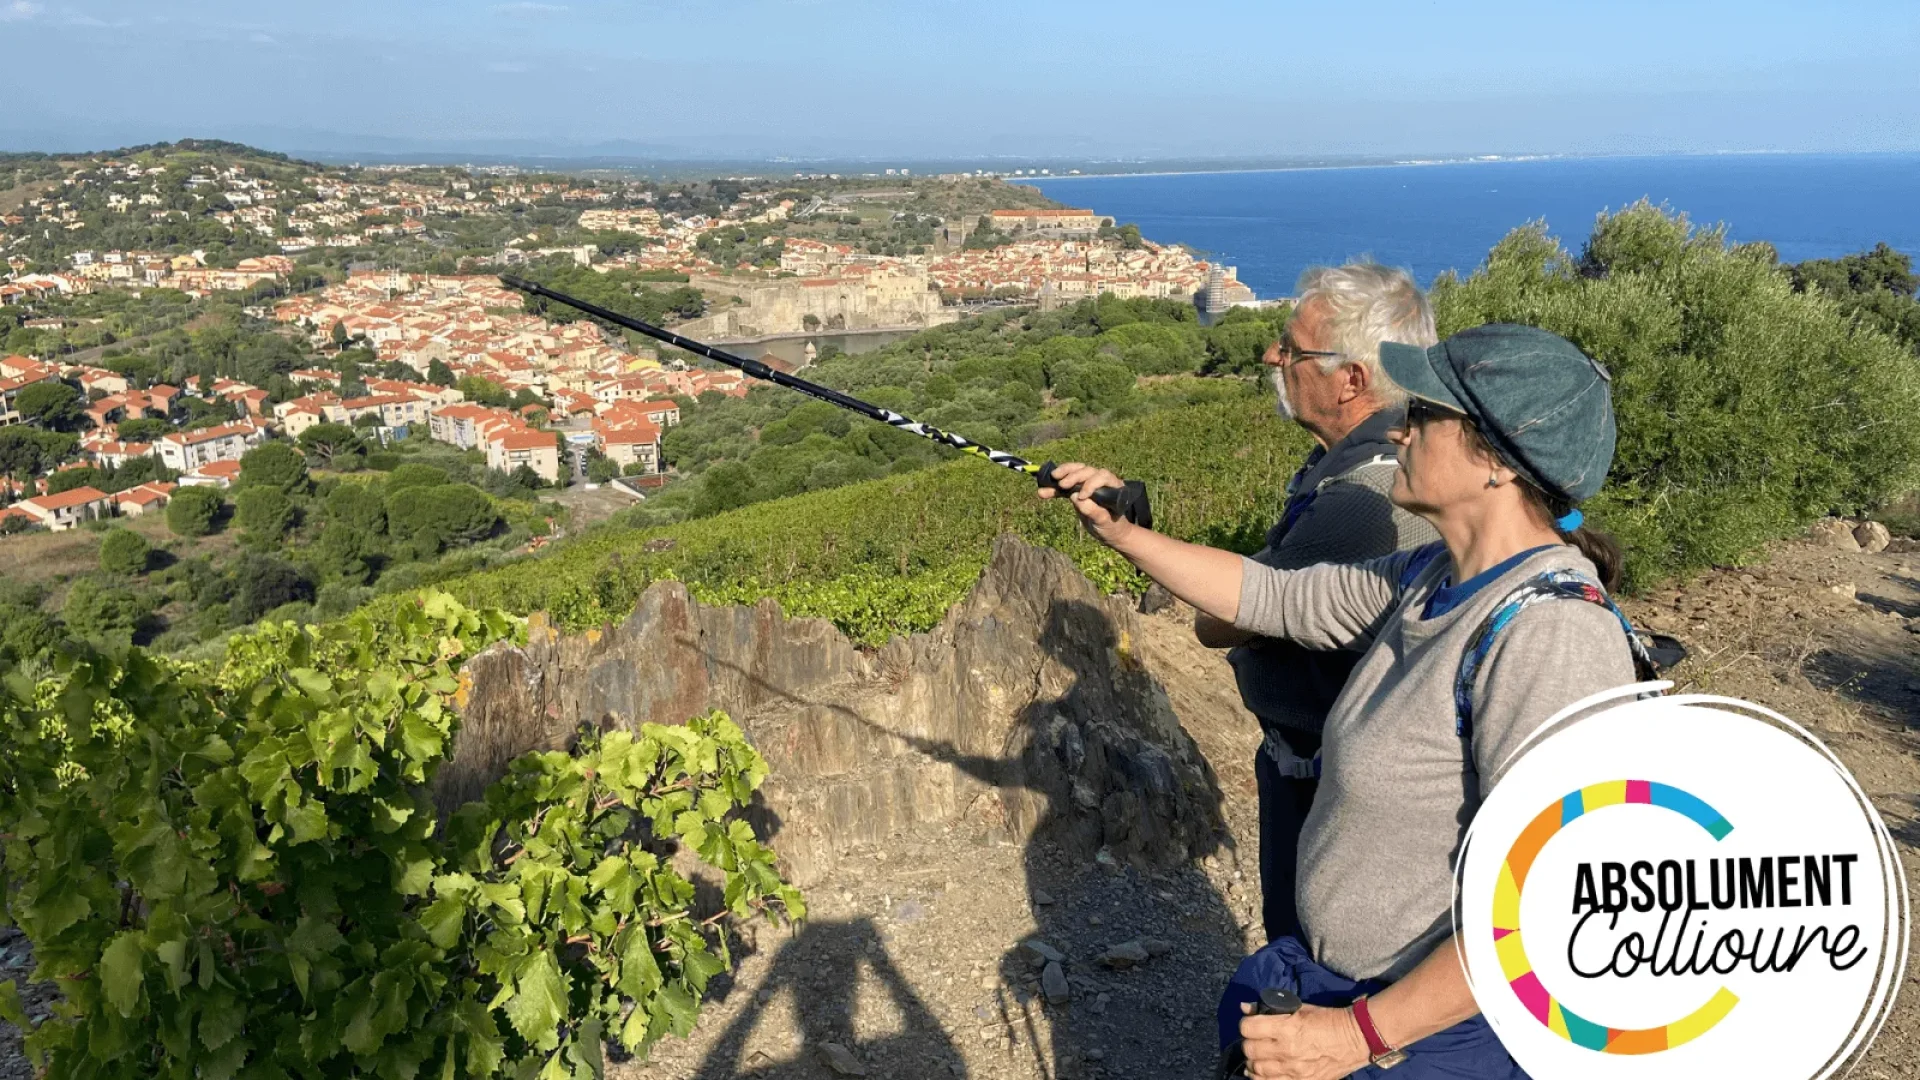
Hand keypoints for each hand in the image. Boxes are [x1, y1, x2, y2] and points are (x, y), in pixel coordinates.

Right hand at [1036, 461, 1135, 546]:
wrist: (1109, 531)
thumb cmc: (1112, 527)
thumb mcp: (1104, 522)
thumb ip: (1093, 511)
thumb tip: (1075, 497)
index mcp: (1114, 486)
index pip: (1101, 477)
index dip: (1090, 484)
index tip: (1082, 496)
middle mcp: (1102, 481)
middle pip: (1087, 471)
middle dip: (1073, 476)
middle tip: (1062, 484)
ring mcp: (1090, 483)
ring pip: (1076, 472)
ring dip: (1063, 473)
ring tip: (1052, 478)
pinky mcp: (1078, 489)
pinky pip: (1066, 485)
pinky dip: (1055, 487)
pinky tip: (1043, 491)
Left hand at [1237, 1002, 1370, 1079]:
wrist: (1355, 1039)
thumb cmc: (1327, 1019)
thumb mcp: (1300, 1007)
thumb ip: (1270, 1008)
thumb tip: (1245, 1007)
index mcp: (1286, 1028)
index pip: (1248, 1027)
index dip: (1246, 1023)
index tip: (1251, 1023)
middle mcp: (1286, 1051)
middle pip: (1249, 1049)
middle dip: (1248, 1042)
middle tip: (1255, 1039)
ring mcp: (1293, 1071)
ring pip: (1256, 1070)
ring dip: (1253, 1061)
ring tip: (1258, 1056)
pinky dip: (1261, 1078)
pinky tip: (1261, 1072)